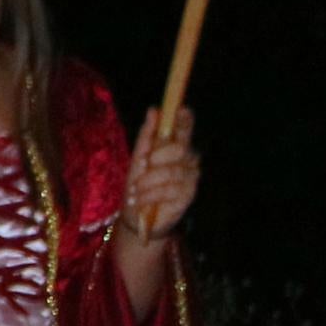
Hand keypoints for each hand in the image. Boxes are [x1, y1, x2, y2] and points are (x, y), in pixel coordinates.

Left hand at [124, 105, 199, 242]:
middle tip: (145, 164)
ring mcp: (190, 179)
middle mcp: (188, 161)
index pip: (185, 130)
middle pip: (181, 148)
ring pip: (172, 172)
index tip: (182, 110)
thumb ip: (146, 136)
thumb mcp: (137, 159)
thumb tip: (154, 110)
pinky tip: (142, 200)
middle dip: (159, 155)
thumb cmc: (137, 184)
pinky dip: (151, 194)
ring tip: (137, 189)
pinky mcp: (188, 196)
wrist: (135, 215)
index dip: (185, 120)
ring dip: (149, 181)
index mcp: (176, 148)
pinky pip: (170, 190)